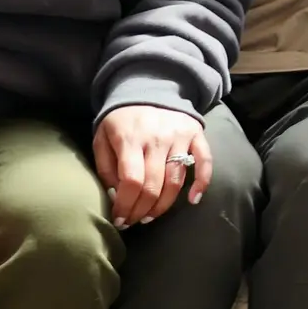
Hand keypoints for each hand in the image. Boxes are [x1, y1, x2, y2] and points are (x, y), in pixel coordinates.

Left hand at [92, 104, 211, 227]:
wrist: (149, 87)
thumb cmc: (122, 119)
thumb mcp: (102, 137)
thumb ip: (106, 166)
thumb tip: (116, 195)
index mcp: (130, 139)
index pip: (132, 181)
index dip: (125, 205)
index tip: (119, 219)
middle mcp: (157, 139)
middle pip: (153, 186)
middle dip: (141, 211)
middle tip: (133, 221)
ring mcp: (179, 137)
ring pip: (176, 181)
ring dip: (163, 205)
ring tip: (150, 216)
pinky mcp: (196, 135)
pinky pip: (205, 162)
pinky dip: (203, 182)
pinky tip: (193, 199)